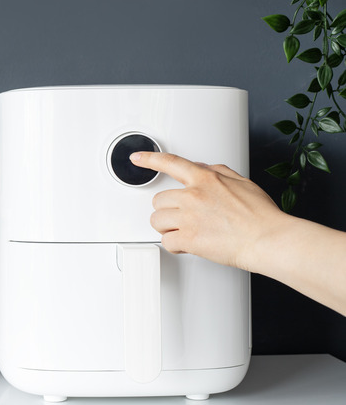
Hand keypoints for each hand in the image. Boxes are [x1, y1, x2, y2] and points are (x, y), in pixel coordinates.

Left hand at [130, 152, 286, 270]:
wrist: (267, 239)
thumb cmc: (260, 215)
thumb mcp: (241, 182)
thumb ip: (217, 172)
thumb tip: (201, 167)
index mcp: (206, 179)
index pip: (171, 163)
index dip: (150, 159)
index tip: (138, 158)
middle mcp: (193, 196)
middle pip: (159, 200)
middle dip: (168, 210)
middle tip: (183, 218)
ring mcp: (189, 217)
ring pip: (157, 221)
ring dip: (167, 228)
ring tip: (185, 231)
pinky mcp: (188, 238)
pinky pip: (166, 241)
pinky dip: (174, 245)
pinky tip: (187, 245)